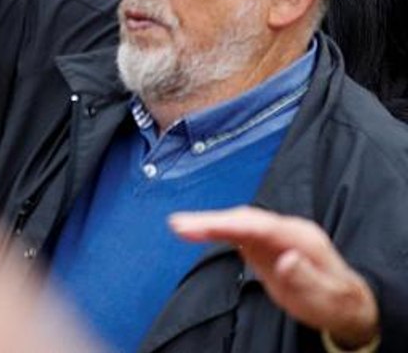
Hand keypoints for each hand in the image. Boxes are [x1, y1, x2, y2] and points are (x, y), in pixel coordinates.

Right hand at [171, 206, 379, 348]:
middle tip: (178, 225)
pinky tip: (197, 230)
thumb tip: (285, 259)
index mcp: (301, 238)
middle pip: (244, 219)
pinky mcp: (265, 243)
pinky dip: (216, 229)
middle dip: (211, 220)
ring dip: (209, 222)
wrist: (344, 303)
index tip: (199, 227)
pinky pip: (237, 230)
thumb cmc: (334, 302)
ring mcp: (275, 235)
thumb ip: (305, 277)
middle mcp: (286, 230)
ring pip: (238, 222)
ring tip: (179, 226)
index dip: (227, 224)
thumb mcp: (324, 296)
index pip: (259, 225)